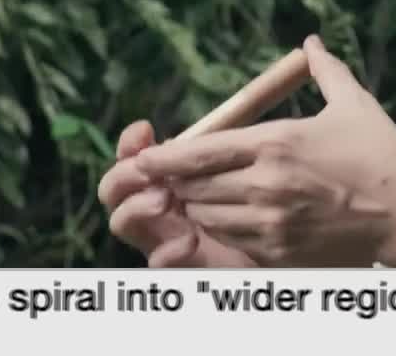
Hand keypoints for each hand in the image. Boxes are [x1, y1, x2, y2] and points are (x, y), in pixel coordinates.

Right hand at [98, 120, 256, 267]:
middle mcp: (155, 203)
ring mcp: (161, 237)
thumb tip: (199, 129)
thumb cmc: (263, 195)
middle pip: (114, 187)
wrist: (281, 239)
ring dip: (137, 207)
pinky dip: (166, 251)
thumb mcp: (243, 163)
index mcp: (166, 173)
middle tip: (147, 171)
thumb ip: (218, 148)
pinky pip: (155, 262)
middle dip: (125, 174)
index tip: (144, 129)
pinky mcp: (179, 267)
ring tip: (163, 200)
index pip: (132, 154)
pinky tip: (190, 241)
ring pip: (121, 221)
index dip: (131, 142)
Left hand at [134, 35, 395, 267]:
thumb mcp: (352, 104)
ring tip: (199, 196)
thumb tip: (311, 42)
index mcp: (276, 142)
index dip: (164, 157)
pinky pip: (229, 241)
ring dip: (196, 207)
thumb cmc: (383, 154)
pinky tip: (229, 217)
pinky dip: (220, 229)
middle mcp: (265, 183)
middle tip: (171, 177)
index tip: (145, 157)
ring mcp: (270, 221)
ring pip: (205, 217)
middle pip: (192, 188)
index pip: (199, 152)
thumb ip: (324, 70)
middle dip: (177, 182)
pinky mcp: (279, 250)